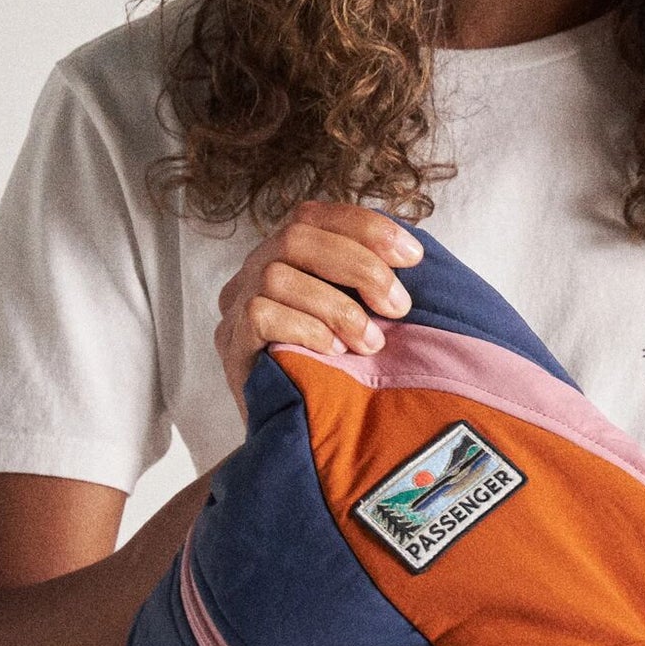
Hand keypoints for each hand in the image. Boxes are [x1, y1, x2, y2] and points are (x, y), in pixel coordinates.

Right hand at [214, 200, 424, 420]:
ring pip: (278, 276)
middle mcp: (255, 268)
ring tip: (370, 344)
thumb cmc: (335, 367)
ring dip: (337, 307)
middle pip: (296, 236)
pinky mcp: (230, 342)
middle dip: (359, 266)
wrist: (296, 431)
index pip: (317, 214)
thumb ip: (369, 283)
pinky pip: (261, 315)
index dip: (367, 227)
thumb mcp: (357, 315)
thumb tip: (414, 257)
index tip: (413, 257)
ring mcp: (236, 304)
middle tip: (398, 307)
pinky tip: (334, 353)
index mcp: (287, 253)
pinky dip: (306, 329)